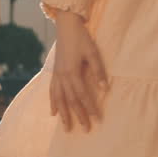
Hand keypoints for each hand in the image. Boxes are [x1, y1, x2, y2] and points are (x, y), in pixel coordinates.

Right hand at [49, 12, 108, 132]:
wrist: (66, 26)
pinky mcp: (54, 72)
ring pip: (59, 99)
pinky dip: (52, 103)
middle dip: (78, 116)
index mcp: (72, 73)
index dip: (90, 108)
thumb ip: (98, 71)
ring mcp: (56, 75)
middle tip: (84, 130)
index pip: (83, 96)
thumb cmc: (82, 38)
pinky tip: (53, 112)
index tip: (97, 120)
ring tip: (66, 128)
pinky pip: (52, 92)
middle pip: (70, 101)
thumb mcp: (93, 53)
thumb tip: (105, 88)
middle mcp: (62, 77)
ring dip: (63, 114)